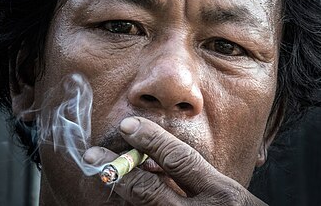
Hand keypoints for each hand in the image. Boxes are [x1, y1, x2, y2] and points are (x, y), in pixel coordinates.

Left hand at [84, 117, 266, 205]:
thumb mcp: (228, 193)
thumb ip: (197, 176)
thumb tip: (155, 160)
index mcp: (221, 195)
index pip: (179, 160)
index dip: (151, 140)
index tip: (128, 125)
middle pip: (148, 191)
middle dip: (118, 170)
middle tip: (92, 155)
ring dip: (118, 191)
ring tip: (99, 176)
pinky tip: (119, 196)